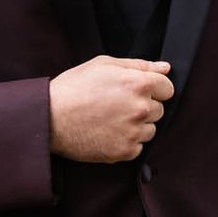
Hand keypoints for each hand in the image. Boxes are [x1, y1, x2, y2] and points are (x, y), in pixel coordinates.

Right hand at [47, 57, 173, 161]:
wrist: (50, 118)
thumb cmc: (73, 88)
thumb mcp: (103, 65)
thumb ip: (138, 65)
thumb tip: (165, 68)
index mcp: (138, 84)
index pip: (167, 88)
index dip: (153, 87)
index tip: (136, 90)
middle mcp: (141, 109)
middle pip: (159, 109)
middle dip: (143, 106)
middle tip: (117, 104)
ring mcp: (134, 132)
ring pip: (150, 130)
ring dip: (137, 125)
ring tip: (111, 119)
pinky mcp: (125, 151)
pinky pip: (138, 147)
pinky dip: (126, 141)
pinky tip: (108, 132)